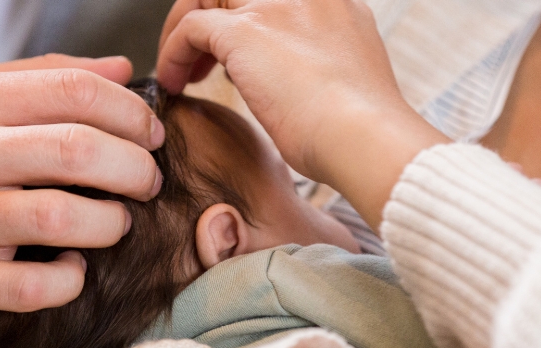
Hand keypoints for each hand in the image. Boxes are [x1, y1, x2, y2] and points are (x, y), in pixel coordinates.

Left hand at [158, 0, 448, 228]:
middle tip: (202, 63)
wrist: (366, 141)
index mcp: (336, 5)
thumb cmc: (359, 136)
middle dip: (212, 19)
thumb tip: (285, 84)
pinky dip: (173, 53)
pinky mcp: (246, 32)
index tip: (235, 59)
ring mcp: (277, 7)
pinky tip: (175, 85)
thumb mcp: (345, 87)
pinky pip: (191, 28)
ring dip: (185, 31)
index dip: (246, 19)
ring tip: (182, 73)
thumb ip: (316, 71)